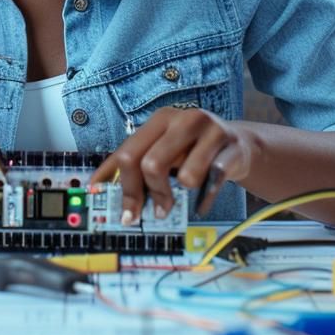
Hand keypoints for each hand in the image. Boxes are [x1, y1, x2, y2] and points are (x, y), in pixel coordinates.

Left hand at [90, 108, 251, 220]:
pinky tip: (204, 200)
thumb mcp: (160, 148)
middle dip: (153, 195)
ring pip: (185, 177)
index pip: (129, 154)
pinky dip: (206, 199)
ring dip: (184, 193)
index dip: (125, 188)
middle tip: (158, 212)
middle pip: (152, 165)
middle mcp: (184, 120)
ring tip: (187, 192)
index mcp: (160, 120)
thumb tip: (96, 185)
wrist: (238, 145)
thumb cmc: (191, 150)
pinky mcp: (232, 150)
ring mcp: (211, 133)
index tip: (125, 214)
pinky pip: (212, 183)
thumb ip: (131, 164)